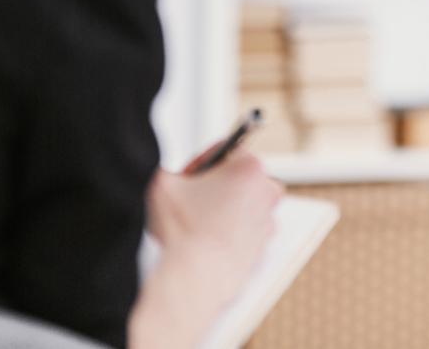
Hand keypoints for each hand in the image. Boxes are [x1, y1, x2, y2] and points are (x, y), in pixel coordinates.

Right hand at [128, 150, 283, 347]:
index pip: (224, 150)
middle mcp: (266, 192)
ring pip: (241, 203)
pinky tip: (205, 239)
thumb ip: (163, 164)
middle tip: (191, 198)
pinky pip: (243, 230)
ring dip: (222, 208)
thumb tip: (160, 166)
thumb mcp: (162, 182)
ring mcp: (267, 221)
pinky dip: (228, 231)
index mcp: (249, 168)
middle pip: (237, 176)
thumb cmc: (184, 232)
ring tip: (197, 221)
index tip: (190, 176)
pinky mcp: (263, 247)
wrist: (195, 278)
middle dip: (215, 184)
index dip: (201, 162)